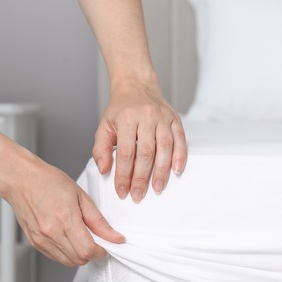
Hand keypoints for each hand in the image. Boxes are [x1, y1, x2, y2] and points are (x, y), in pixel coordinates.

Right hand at [3, 156, 124, 266]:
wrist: (21, 179)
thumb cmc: (48, 181)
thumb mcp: (81, 196)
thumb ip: (98, 220)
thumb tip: (114, 236)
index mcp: (65, 219)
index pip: (88, 250)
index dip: (101, 250)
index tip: (105, 243)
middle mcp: (51, 232)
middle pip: (79, 259)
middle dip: (91, 253)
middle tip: (94, 238)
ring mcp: (41, 239)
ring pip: (68, 262)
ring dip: (79, 254)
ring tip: (79, 236)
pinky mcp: (35, 242)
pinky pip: (56, 257)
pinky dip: (66, 252)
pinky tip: (67, 237)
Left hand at [93, 81, 186, 202]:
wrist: (137, 85)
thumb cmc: (120, 110)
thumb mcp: (104, 126)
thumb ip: (101, 149)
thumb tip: (105, 170)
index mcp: (126, 118)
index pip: (126, 153)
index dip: (124, 175)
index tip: (122, 191)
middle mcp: (146, 117)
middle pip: (145, 153)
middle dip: (142, 178)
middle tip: (138, 195)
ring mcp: (163, 117)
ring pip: (164, 148)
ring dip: (161, 171)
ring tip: (157, 189)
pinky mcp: (175, 119)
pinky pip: (180, 139)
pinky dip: (179, 156)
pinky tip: (176, 171)